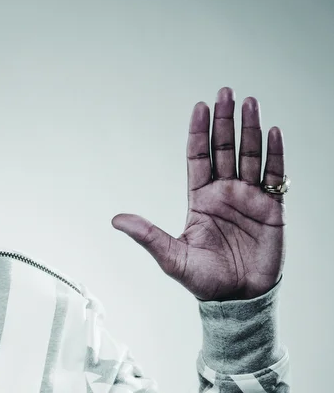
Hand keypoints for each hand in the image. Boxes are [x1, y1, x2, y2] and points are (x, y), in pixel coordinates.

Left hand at [112, 88, 284, 300]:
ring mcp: (249, 198)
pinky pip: (274, 175)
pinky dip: (275, 154)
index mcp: (200, 200)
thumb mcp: (172, 257)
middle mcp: (225, 193)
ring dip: (251, 129)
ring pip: (250, 155)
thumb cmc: (204, 281)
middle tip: (225, 92)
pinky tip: (273, 132)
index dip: (199, 132)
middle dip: (225, 121)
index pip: (199, 157)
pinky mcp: (272, 208)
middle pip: (225, 148)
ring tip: (249, 102)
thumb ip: (148, 235)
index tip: (199, 106)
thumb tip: (116, 220)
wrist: (238, 300)